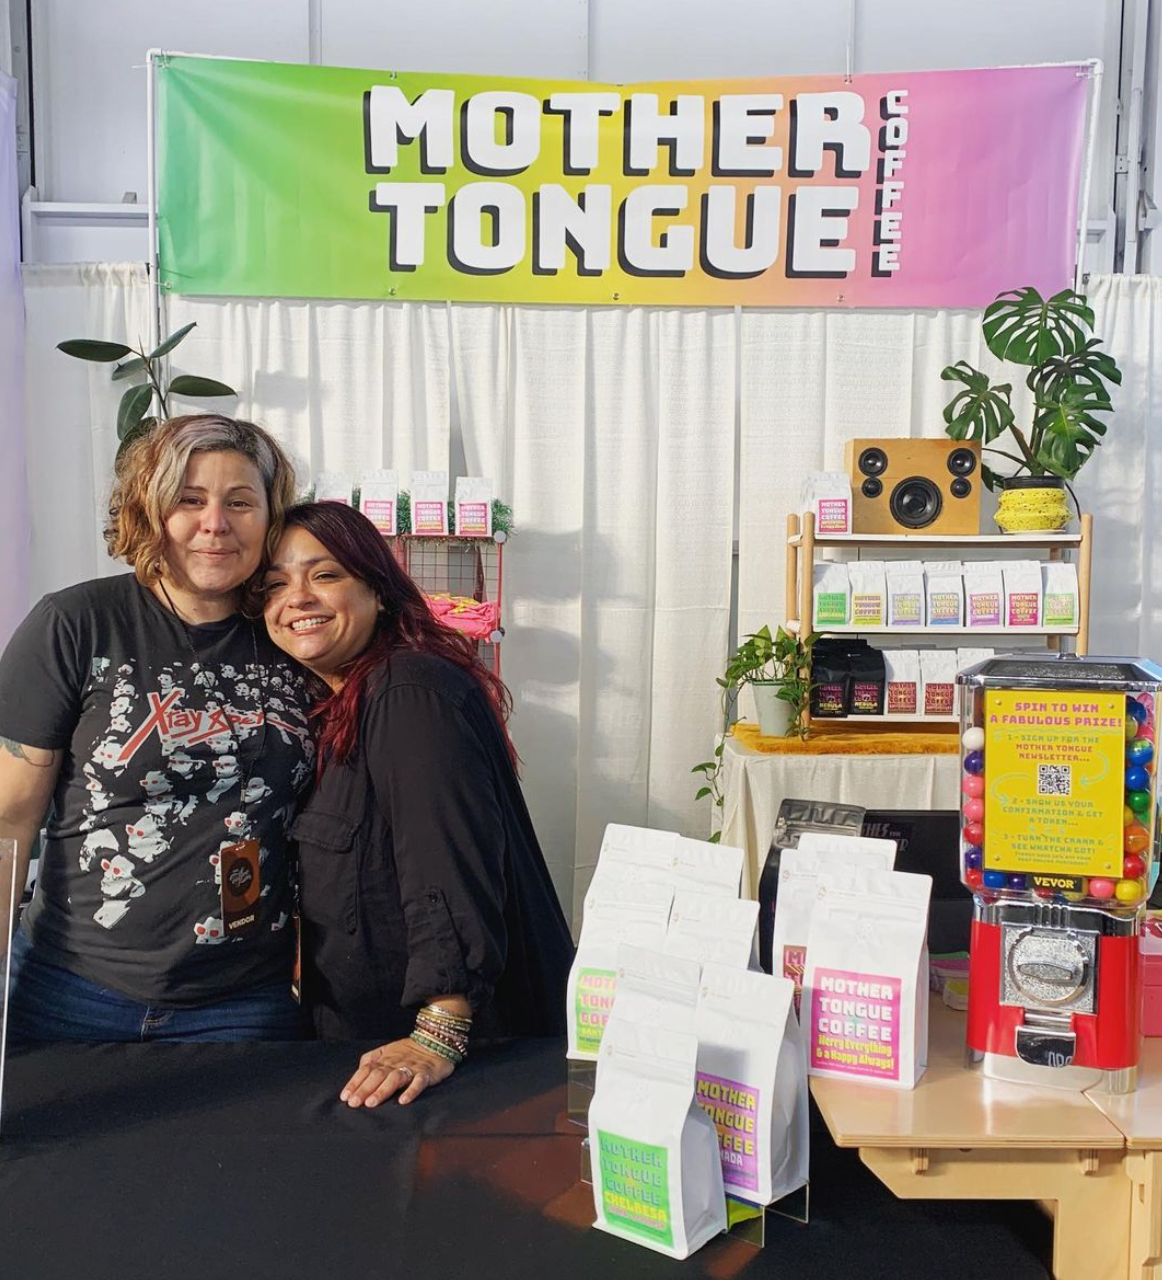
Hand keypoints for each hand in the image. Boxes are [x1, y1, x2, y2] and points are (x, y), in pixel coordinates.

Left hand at [339, 1037, 455, 1107]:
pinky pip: (419, 1082)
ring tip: (371, 1103)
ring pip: (395, 1078)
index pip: (366, 1070)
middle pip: (378, 1075)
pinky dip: (411, 1091)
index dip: (355, 1082)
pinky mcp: (426, 1073)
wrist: (436, 1040)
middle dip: (365, 1089)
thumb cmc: (408, 1049)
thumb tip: (358, 1070)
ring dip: (382, 1090)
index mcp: (385, 1059)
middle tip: (354, 1103)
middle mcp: (396, 1063)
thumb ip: (372, 1059)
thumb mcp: (387, 1050)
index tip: (345, 1097)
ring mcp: (411, 1068)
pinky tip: (403, 1101)